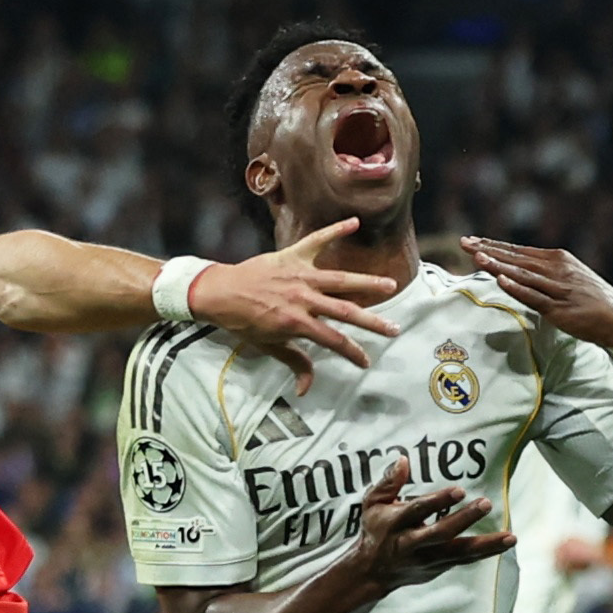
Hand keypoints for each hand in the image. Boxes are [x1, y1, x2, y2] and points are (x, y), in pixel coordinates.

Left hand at [187, 219, 400, 391]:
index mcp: (296, 323)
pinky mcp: (291, 256)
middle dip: (372, 322)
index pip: (332, 340)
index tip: (367, 361)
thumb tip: (306, 390)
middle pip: (345, 312)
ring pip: (339, 279)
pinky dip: (334, 230)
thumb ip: (294, 362)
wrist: (218, 293)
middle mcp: (302, 299)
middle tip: (394, 328)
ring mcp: (298, 275)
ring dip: (366, 282)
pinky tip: (354, 222)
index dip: (352, 353)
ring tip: (390, 285)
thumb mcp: (268, 345)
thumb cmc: (242, 322)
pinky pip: (316, 240)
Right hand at [350, 455, 515, 592]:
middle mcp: (412, 544)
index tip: (460, 490)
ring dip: (486, 545)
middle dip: (463, 520)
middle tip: (486, 504)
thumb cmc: (375, 530)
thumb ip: (388, 483)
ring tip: (511, 537)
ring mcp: (428, 559)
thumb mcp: (373, 504)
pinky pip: (465, 559)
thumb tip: (403, 460)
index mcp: (395, 524)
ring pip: (459, 553)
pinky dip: (486, 552)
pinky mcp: (440, 567)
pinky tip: (507, 542)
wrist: (372, 573)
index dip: (438, 501)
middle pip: (440, 534)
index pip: (418, 511)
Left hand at [458, 237, 612, 347]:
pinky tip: (502, 281)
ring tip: (476, 257)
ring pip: (521, 274)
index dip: (494, 245)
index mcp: (558, 259)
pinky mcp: (559, 308)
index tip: (473, 240)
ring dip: (498, 265)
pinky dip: (517, 288)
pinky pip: (534, 297)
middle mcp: (556, 269)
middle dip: (488, 250)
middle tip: (463, 243)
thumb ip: (545, 273)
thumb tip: (519, 271)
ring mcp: (557, 288)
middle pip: (515, 258)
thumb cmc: (592, 301)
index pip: (519, 251)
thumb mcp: (569, 278)